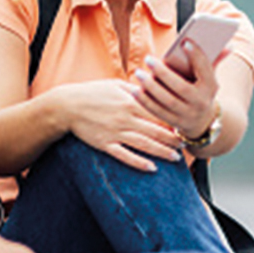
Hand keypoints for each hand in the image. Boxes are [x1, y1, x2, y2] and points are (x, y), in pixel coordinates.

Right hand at [56, 79, 181, 171]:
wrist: (68, 106)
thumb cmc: (92, 93)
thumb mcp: (115, 84)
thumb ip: (136, 88)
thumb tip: (154, 88)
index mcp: (130, 101)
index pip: (158, 112)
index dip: (173, 119)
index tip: (184, 125)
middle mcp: (126, 118)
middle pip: (155, 131)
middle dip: (173, 139)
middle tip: (185, 144)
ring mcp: (115, 132)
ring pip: (144, 144)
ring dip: (162, 152)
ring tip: (175, 157)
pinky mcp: (105, 144)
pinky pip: (125, 156)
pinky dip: (139, 163)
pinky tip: (152, 168)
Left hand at [131, 40, 224, 141]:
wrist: (203, 121)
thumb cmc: (202, 90)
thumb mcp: (210, 77)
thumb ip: (215, 59)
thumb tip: (229, 44)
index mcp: (211, 87)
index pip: (206, 69)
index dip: (197, 56)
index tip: (185, 42)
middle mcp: (201, 102)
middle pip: (181, 88)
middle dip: (163, 73)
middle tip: (149, 59)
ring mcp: (187, 115)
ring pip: (167, 101)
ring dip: (150, 87)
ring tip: (139, 73)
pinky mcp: (174, 123)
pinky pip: (157, 112)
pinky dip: (144, 101)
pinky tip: (134, 89)